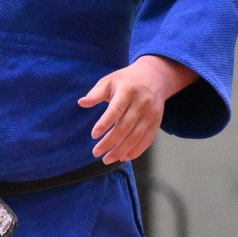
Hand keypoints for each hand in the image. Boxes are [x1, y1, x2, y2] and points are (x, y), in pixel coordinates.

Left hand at [79, 55, 194, 165]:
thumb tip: (81, 103)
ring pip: (135, 137)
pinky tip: (124, 157)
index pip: (116, 110)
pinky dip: (136, 151)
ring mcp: (150, 114)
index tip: (94, 135)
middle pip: (125, 127)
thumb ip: (96, 93)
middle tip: (96, 152)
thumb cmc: (126, 80)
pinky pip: (147, 140)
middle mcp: (141, 103)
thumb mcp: (110, 81)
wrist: (154, 77)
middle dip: (110, 142)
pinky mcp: (156, 122)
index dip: (105, 123)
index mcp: (128, 91)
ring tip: (107, 159)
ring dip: (121, 150)